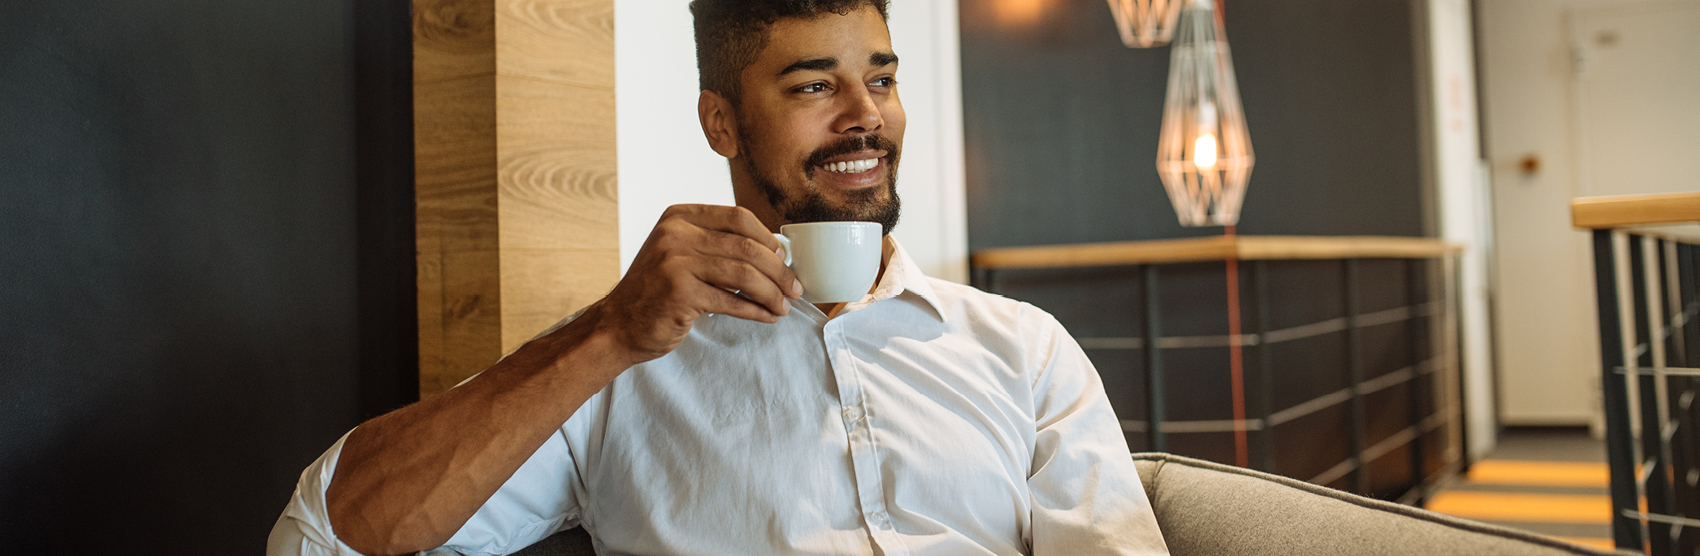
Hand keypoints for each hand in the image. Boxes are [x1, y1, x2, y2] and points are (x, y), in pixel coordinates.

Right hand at [591, 204, 801, 364]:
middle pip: (747, 246)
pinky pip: (732, 301)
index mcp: (679, 217)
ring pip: (744, 274)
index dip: (768, 238)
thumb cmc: (655, 292)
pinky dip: (756, 311)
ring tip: (784, 306)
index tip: (783, 257)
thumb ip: (714, 245)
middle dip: (778, 270)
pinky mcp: (681, 293)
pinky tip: (767, 317)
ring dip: (771, 292)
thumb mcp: (679, 254)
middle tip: (794, 288)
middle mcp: (676, 234)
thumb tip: (772, 251)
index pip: (738, 217)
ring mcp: (676, 262)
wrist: (618, 325)